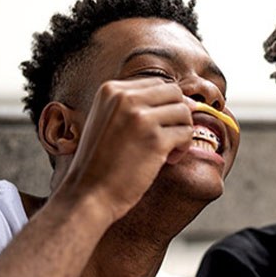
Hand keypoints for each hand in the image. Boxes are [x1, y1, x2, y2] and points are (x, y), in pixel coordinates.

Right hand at [62, 78, 195, 221]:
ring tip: (168, 150)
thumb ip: (134, 106)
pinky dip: (183, 147)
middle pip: (174, 93)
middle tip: (170, 137)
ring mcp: (141, 118)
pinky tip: (167, 160)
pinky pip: (187, 133)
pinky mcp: (155, 140)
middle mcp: (126, 98)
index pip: (157, 83)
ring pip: (184, 112)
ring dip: (182, 131)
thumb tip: (185, 100)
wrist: (88, 193)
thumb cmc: (99, 163)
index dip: (166, 105)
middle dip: (178, 115)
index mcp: (111, 90)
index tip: (161, 125)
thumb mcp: (108, 120)